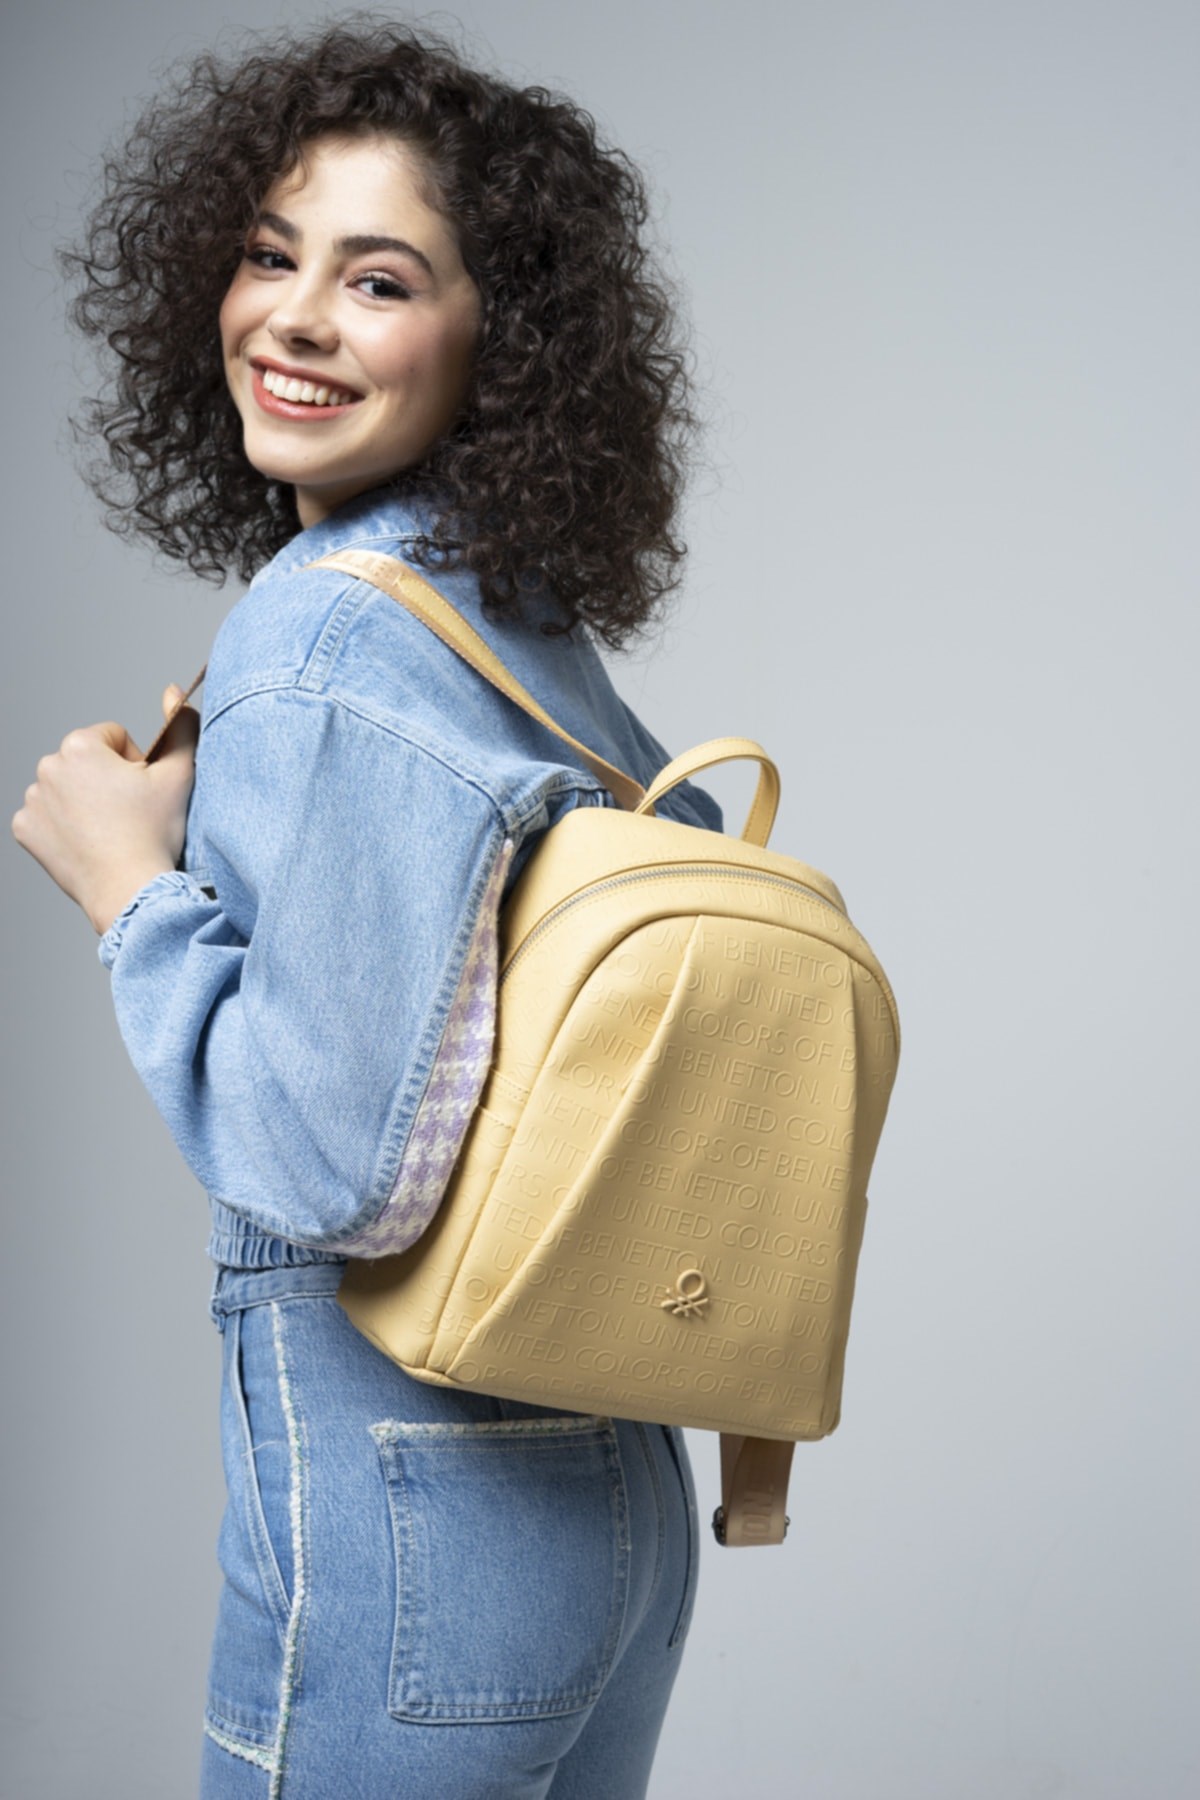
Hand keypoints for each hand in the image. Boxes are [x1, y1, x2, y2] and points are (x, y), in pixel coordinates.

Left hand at [11, 685, 199, 934]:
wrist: (130, 889)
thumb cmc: (154, 832)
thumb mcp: (180, 774)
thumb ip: (181, 726)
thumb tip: (174, 691)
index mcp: (80, 746)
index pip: (113, 737)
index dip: (134, 763)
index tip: (140, 791)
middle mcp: (47, 767)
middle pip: (86, 761)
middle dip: (105, 779)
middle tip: (127, 813)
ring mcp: (32, 800)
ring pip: (65, 788)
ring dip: (83, 800)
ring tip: (108, 830)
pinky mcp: (25, 829)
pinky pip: (45, 816)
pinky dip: (62, 826)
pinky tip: (85, 842)